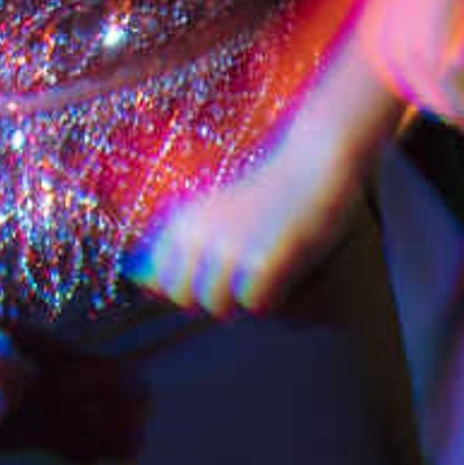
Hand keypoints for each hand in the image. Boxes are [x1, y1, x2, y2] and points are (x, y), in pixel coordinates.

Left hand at [132, 127, 362, 317]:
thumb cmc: (272, 187)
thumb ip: (180, 247)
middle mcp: (197, 237)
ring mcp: (230, 249)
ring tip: (270, 273)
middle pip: (188, 300)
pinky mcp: (264, 260)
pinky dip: (271, 297)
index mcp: (181, 224)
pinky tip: (287, 271)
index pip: (164, 285)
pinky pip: (254, 303)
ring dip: (243, 299)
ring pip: (219, 307)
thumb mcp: (215, 212)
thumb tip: (146, 288)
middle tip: (249, 276)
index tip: (222, 272)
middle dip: (216, 298)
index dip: (194, 288)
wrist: (317, 157)